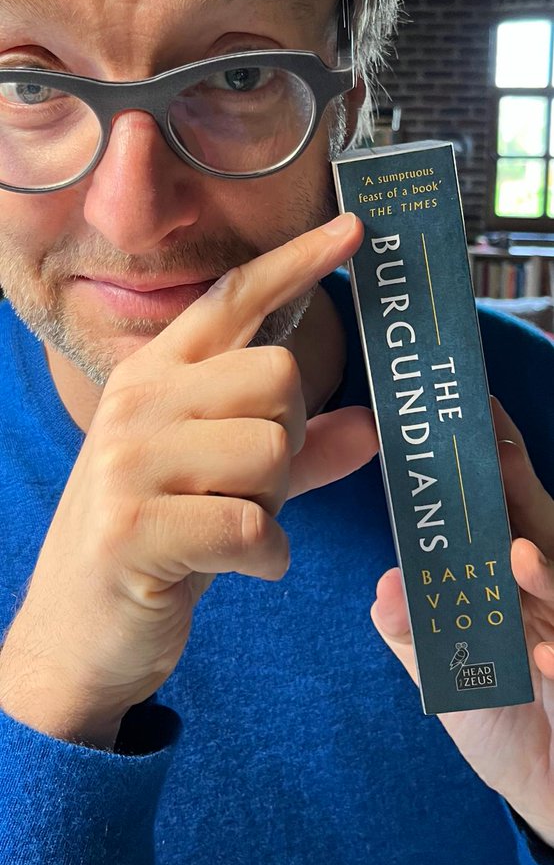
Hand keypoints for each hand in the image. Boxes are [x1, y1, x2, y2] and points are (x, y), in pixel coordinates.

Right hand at [0, 213, 377, 749]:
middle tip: (255, 486)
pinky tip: (239, 564)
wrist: (76, 632)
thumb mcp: (227, 482)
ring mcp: (128, 461)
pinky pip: (252, 524)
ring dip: (275, 503)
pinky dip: (267, 556)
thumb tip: (371, 426)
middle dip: (291, 440)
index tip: (352, 232)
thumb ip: (300, 451)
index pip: (231, 299)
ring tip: (233, 525)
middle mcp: (136, 401)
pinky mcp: (133, 527)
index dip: (296, 261)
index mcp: (154, 374)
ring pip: (271, 448)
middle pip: (277, 378)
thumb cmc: (157, 542)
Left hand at [370, 396, 553, 847]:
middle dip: (517, 490)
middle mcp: (541, 591)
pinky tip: (546, 662)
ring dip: (542, 573)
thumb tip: (384, 586)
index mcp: (506, 579)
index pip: (496, 513)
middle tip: (496, 451)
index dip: (485, 469)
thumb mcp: (438, 669)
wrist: (545, 781)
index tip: (467, 418)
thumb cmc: (497, 712)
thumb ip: (410, 628)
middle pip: (535, 528)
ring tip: (520, 558)